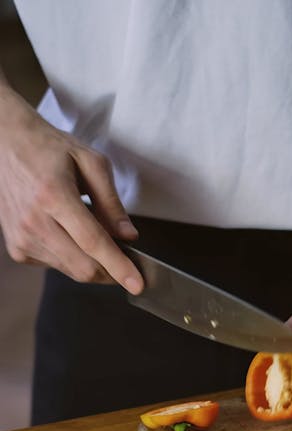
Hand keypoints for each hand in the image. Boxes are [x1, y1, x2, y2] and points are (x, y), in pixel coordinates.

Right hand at [0, 84, 143, 293]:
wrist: (6, 146)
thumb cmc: (50, 150)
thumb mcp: (90, 162)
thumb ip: (112, 202)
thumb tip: (128, 236)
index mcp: (54, 194)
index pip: (92, 242)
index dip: (119, 266)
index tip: (138, 284)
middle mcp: (34, 220)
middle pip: (83, 267)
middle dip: (111, 271)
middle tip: (124, 258)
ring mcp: (22, 238)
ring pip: (71, 270)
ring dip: (91, 262)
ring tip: (89, 232)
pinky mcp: (17, 248)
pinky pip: (56, 266)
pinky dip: (71, 257)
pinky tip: (66, 232)